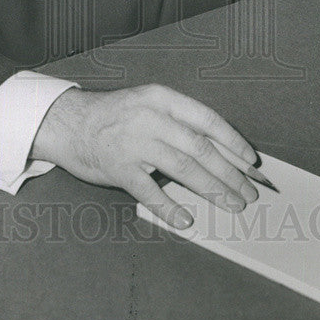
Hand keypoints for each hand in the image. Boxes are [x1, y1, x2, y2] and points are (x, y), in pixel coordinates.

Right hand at [30, 84, 258, 228]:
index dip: (234, 143)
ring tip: (231, 205)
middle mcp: (151, 118)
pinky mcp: (119, 167)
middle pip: (201, 149)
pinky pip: (151, 192)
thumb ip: (178, 122)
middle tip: (249, 192)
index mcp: (162, 99)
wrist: (68, 122)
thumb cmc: (114, 116)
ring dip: (213, 190)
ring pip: (184, 170)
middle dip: (231, 174)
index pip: (208, 120)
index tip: (251, 162)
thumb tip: (219, 150)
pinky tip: (186, 220)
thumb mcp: (148, 105)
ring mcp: (134, 142)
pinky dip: (171, 208)